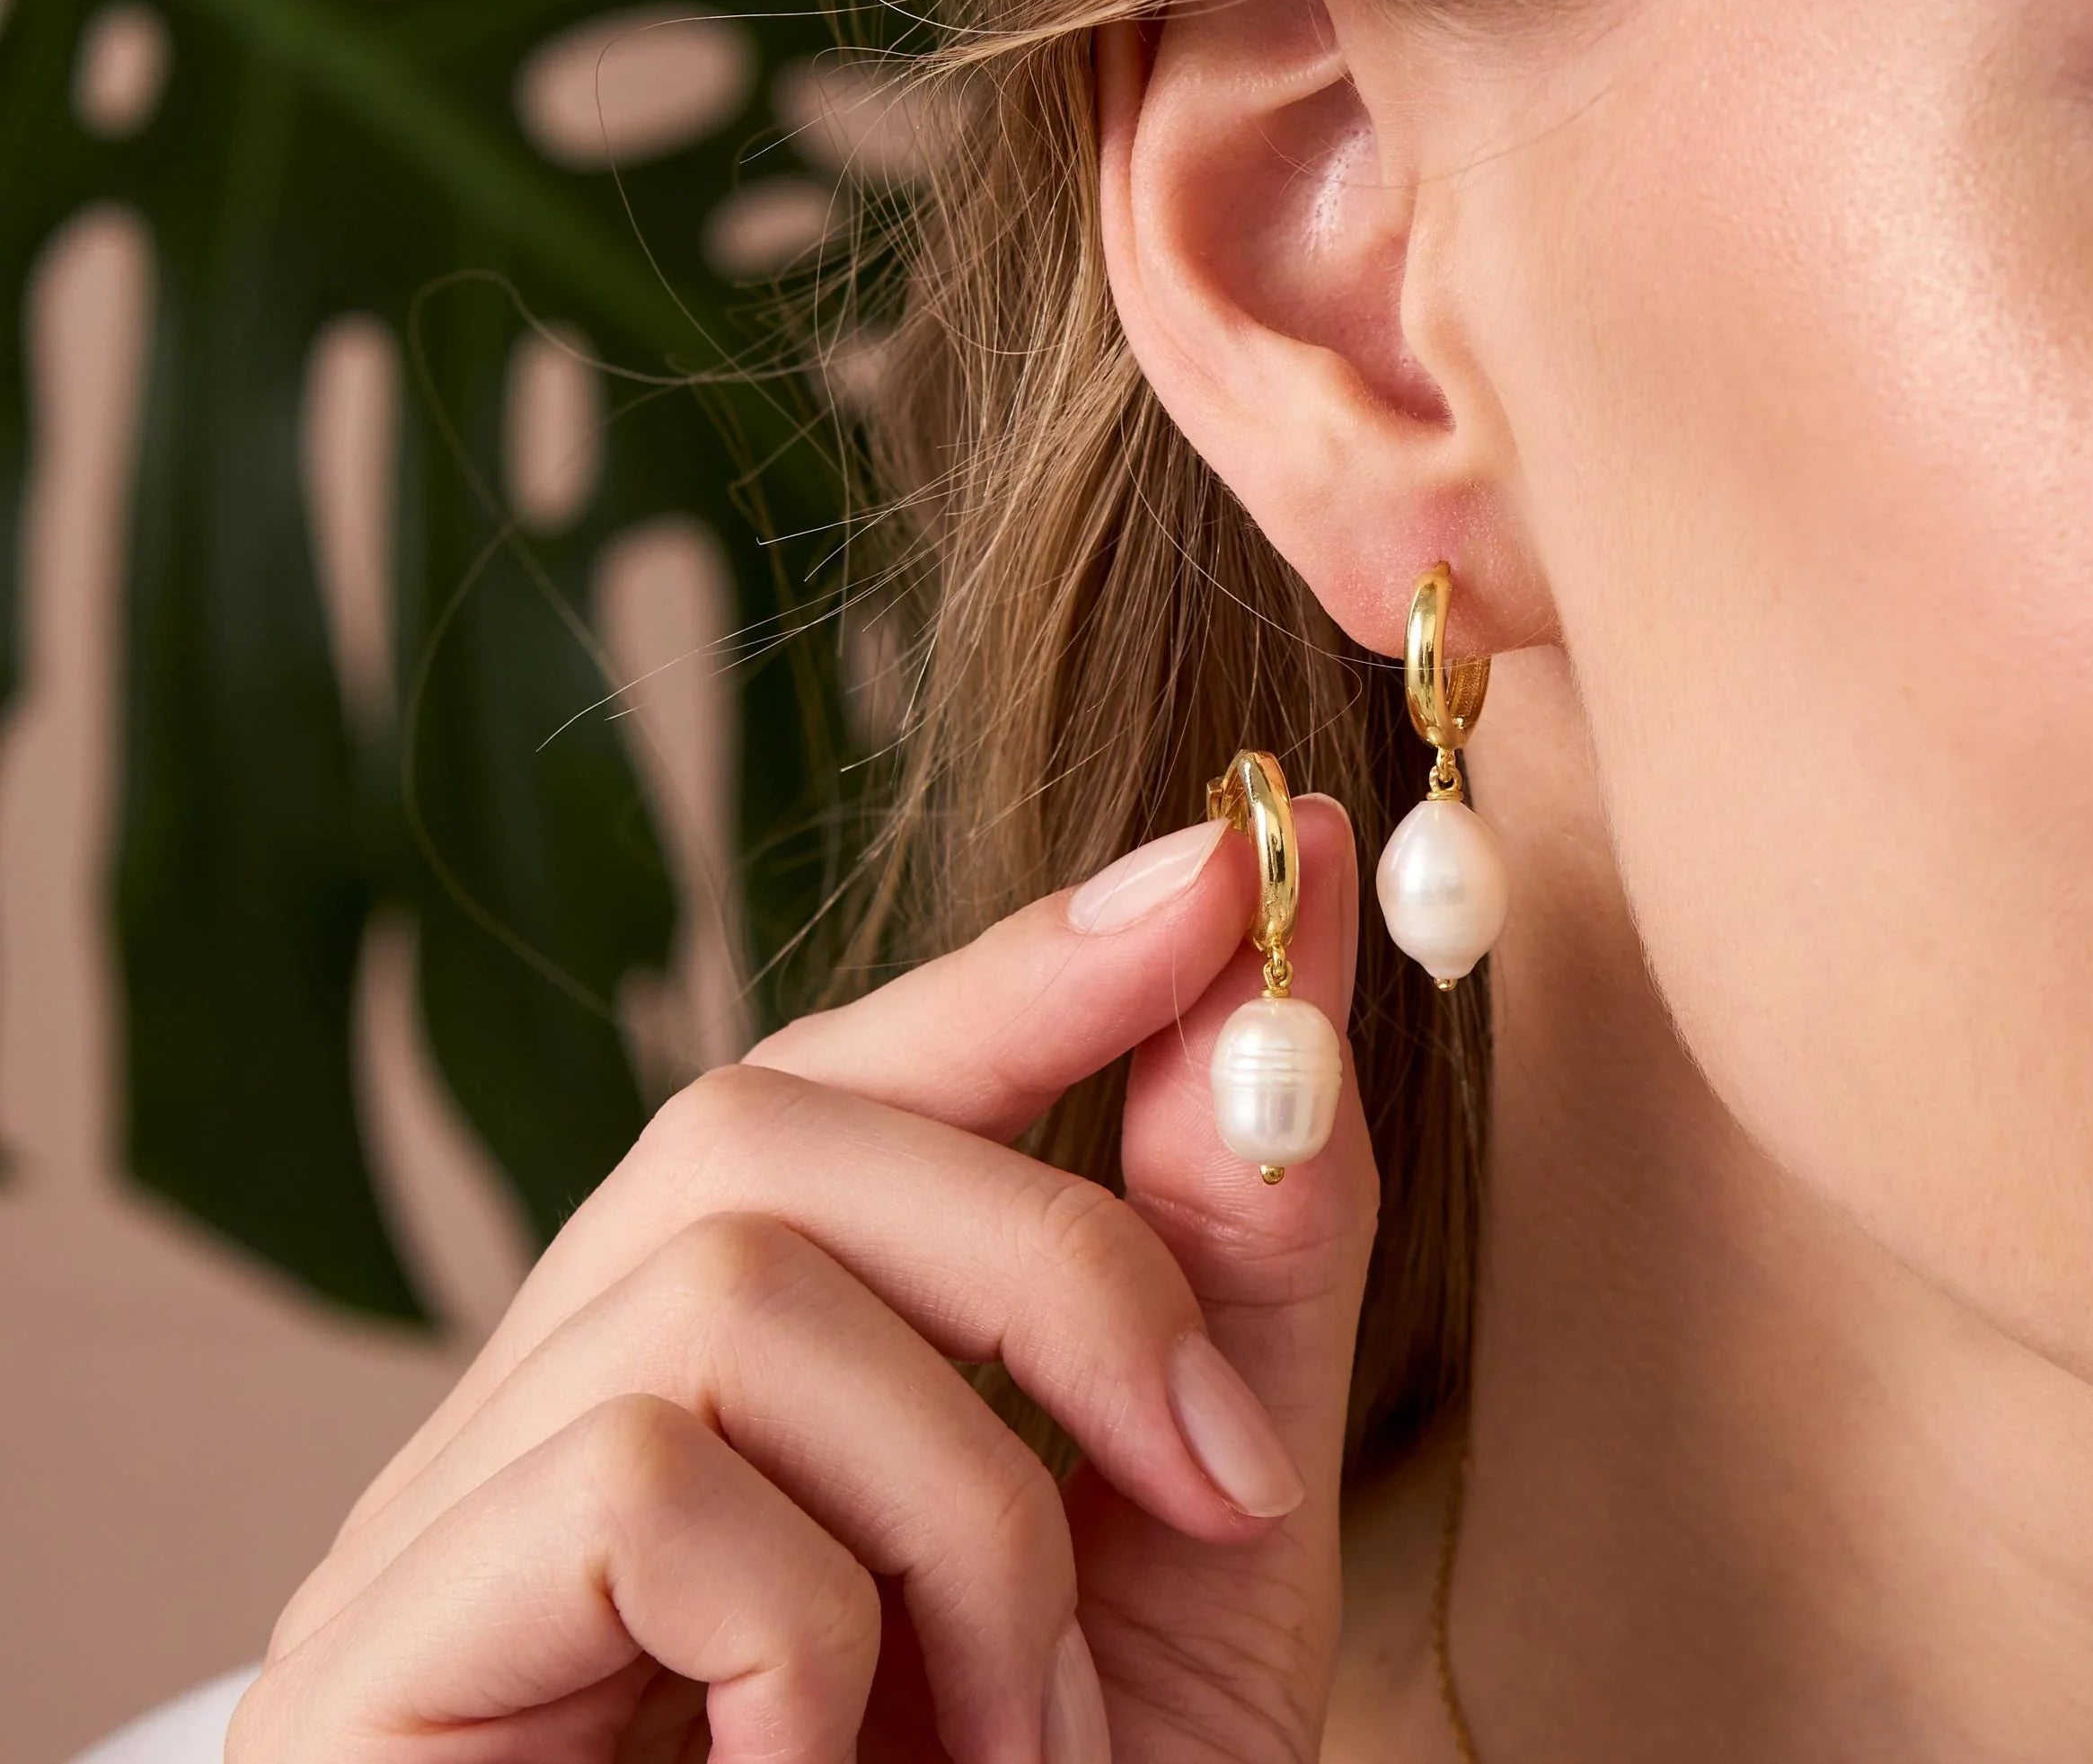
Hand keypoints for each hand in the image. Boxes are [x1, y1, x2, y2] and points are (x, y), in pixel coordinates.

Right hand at [230, 796, 1378, 1763]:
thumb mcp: (1181, 1554)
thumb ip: (1223, 1291)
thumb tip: (1273, 1024)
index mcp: (754, 1353)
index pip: (866, 1063)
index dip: (1040, 949)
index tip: (1232, 853)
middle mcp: (575, 1384)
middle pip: (774, 1124)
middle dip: (1061, 1269)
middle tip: (1218, 1481)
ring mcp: (458, 1510)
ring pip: (734, 1292)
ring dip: (963, 1512)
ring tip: (1014, 1734)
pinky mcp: (383, 1645)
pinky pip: (652, 1488)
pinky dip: (825, 1640)